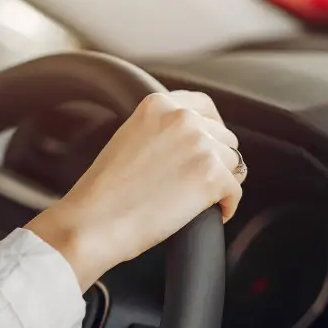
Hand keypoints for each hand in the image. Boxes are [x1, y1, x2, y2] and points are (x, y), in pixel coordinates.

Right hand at [27, 91, 245, 290]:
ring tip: (200, 202)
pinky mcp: (211, 176)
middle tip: (198, 185)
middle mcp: (182, 117)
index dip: (211, 131)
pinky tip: (210, 214)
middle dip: (216, 161)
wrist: (92, 222)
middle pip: (224, 137)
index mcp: (158, 105)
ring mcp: (199, 144)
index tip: (208, 149)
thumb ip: (158, 133)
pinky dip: (226, 206)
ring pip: (232, 163)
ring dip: (221, 183)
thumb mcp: (127, 141)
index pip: (205, 107)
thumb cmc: (101, 194)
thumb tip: (189, 145)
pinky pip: (235, 190)